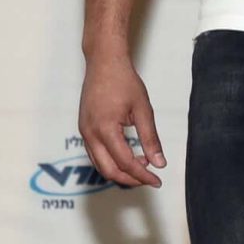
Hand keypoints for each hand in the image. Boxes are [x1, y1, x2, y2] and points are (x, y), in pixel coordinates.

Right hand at [76, 56, 164, 187]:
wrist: (104, 62)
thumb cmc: (124, 81)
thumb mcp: (143, 109)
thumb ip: (150, 139)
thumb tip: (159, 163)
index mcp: (105, 129)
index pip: (125, 162)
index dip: (143, 176)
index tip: (157, 181)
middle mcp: (90, 134)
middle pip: (108, 170)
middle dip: (130, 179)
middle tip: (150, 179)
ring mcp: (84, 132)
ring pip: (100, 165)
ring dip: (120, 171)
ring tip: (142, 166)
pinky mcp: (84, 128)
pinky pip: (95, 154)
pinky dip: (111, 161)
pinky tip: (129, 155)